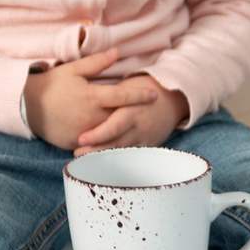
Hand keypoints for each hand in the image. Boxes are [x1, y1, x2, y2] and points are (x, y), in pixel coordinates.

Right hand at [24, 49, 160, 149]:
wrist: (26, 106)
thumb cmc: (52, 85)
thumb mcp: (73, 70)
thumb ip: (97, 62)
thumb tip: (118, 52)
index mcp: (92, 97)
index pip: (122, 96)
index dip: (140, 95)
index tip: (154, 95)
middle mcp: (91, 117)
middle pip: (121, 118)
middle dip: (137, 116)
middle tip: (154, 114)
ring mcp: (84, 133)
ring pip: (112, 135)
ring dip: (126, 133)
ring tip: (142, 130)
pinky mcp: (76, 144)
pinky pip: (97, 145)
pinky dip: (109, 143)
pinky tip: (122, 142)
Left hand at [73, 75, 189, 155]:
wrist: (173, 98)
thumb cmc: (143, 89)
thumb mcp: (126, 88)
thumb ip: (108, 98)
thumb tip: (83, 101)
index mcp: (131, 111)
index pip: (112, 126)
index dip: (97, 135)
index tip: (80, 139)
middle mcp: (138, 127)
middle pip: (115, 143)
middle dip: (95, 150)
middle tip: (77, 153)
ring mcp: (144, 138)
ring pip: (122, 152)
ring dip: (103, 157)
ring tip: (85, 160)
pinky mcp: (149, 145)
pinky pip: (132, 155)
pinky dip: (118, 158)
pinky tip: (103, 161)